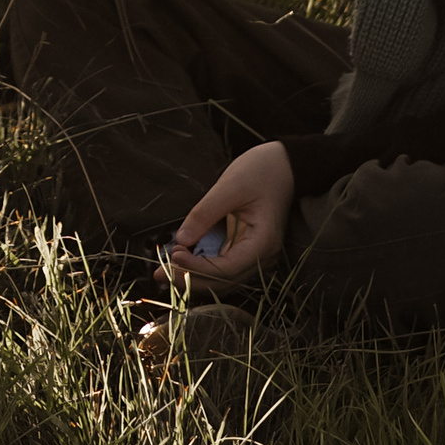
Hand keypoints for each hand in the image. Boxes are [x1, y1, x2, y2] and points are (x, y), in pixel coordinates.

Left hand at [164, 143, 295, 288]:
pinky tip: (183, 260)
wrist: (284, 163)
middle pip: (224, 280)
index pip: (227, 268)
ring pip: (223, 278)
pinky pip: (224, 265)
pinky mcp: (247, 248)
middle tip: (160, 273)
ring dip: (195, 276)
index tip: (174, 255)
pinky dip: (203, 266)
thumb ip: (204, 214)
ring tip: (166, 270)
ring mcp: (256, 254)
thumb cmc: (262, 171)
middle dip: (191, 279)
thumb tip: (180, 240)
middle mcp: (263, 256)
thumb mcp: (229, 186)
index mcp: (263, 242)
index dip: (198, 268)